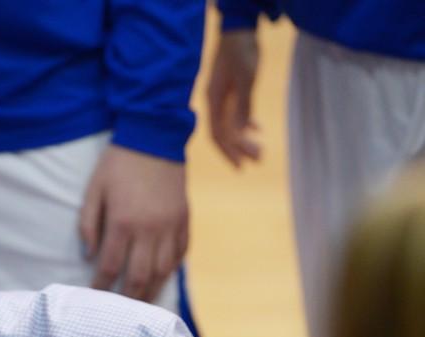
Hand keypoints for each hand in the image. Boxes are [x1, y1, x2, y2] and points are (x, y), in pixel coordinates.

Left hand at [79, 145, 187, 301]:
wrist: (154, 136)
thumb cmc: (117, 164)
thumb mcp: (94, 190)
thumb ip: (88, 224)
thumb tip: (89, 256)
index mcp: (122, 222)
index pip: (110, 267)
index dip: (101, 287)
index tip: (94, 297)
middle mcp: (149, 229)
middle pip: (140, 277)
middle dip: (128, 298)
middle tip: (120, 313)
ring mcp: (170, 226)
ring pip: (164, 271)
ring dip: (152, 290)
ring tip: (142, 303)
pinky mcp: (185, 219)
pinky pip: (181, 252)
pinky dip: (171, 269)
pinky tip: (162, 277)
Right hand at [207, 29, 261, 166]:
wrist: (239, 32)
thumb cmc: (242, 53)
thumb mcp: (245, 79)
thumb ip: (242, 105)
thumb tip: (242, 131)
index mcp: (213, 102)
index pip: (217, 135)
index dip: (228, 152)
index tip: (241, 167)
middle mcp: (215, 103)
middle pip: (224, 134)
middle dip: (240, 149)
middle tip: (259, 160)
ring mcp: (222, 99)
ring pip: (231, 126)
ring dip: (244, 139)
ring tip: (260, 151)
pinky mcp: (230, 93)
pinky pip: (236, 115)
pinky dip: (246, 125)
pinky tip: (258, 130)